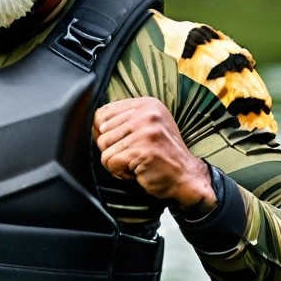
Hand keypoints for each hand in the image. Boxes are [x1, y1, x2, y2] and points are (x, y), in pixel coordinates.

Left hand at [93, 97, 216, 210]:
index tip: (122, 142)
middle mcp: (146, 114)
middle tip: (133, 155)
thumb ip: (125, 121)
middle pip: (102, 131)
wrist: (185, 175)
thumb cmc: (163, 154)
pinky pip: (110, 162)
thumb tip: (95, 125)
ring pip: (104, 147)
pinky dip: (119, 172)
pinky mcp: (141, 150)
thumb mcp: (147, 127)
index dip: (105, 132)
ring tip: (136, 162)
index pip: (103, 113)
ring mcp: (144, 131)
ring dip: (116, 161)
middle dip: (112, 149)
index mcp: (146, 104)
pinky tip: (136, 170)